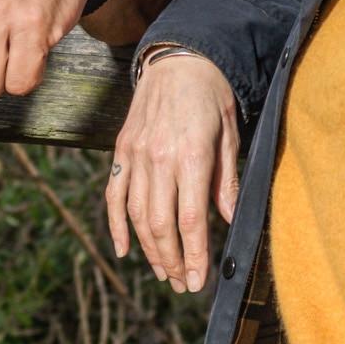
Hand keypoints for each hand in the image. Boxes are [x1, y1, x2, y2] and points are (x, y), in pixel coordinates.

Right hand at [105, 48, 239, 293]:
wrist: (178, 59)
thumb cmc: (211, 97)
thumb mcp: (230, 136)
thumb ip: (226, 180)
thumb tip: (226, 220)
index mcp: (191, 156)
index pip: (190, 220)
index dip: (194, 256)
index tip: (199, 282)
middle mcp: (159, 158)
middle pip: (161, 224)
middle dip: (172, 261)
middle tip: (183, 284)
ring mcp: (135, 154)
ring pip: (137, 215)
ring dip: (149, 249)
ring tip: (164, 272)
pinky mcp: (122, 150)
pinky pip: (114, 195)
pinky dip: (117, 225)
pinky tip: (124, 250)